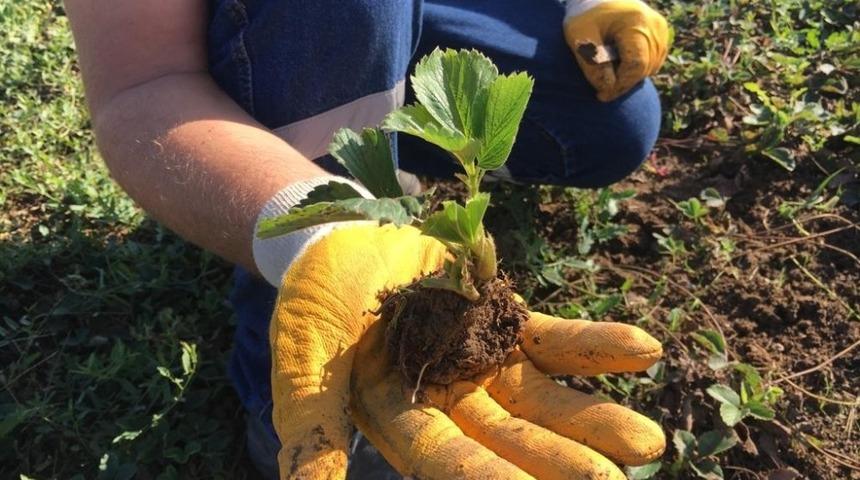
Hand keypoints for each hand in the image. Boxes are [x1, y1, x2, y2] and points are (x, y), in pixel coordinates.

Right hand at [270, 224, 664, 478]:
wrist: (345, 242)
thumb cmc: (314, 304)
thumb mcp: (305, 363)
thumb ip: (312, 424)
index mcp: (402, 421)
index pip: (447, 458)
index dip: (487, 477)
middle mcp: (451, 404)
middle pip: (511, 439)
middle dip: (560, 462)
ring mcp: (485, 365)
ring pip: (545, 400)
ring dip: (594, 418)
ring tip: (649, 441)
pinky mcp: (507, 325)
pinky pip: (558, 341)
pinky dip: (597, 346)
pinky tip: (644, 349)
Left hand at [564, 0, 669, 101]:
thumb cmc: (584, 16)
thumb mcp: (580, 37)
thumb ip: (593, 63)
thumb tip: (608, 87)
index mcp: (636, 22)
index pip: (635, 65)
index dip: (619, 85)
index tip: (601, 96)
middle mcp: (655, 25)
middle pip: (644, 68)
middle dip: (622, 83)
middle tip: (601, 90)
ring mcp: (661, 29)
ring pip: (650, 68)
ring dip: (629, 77)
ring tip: (608, 74)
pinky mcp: (661, 33)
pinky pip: (653, 61)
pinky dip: (636, 69)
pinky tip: (618, 64)